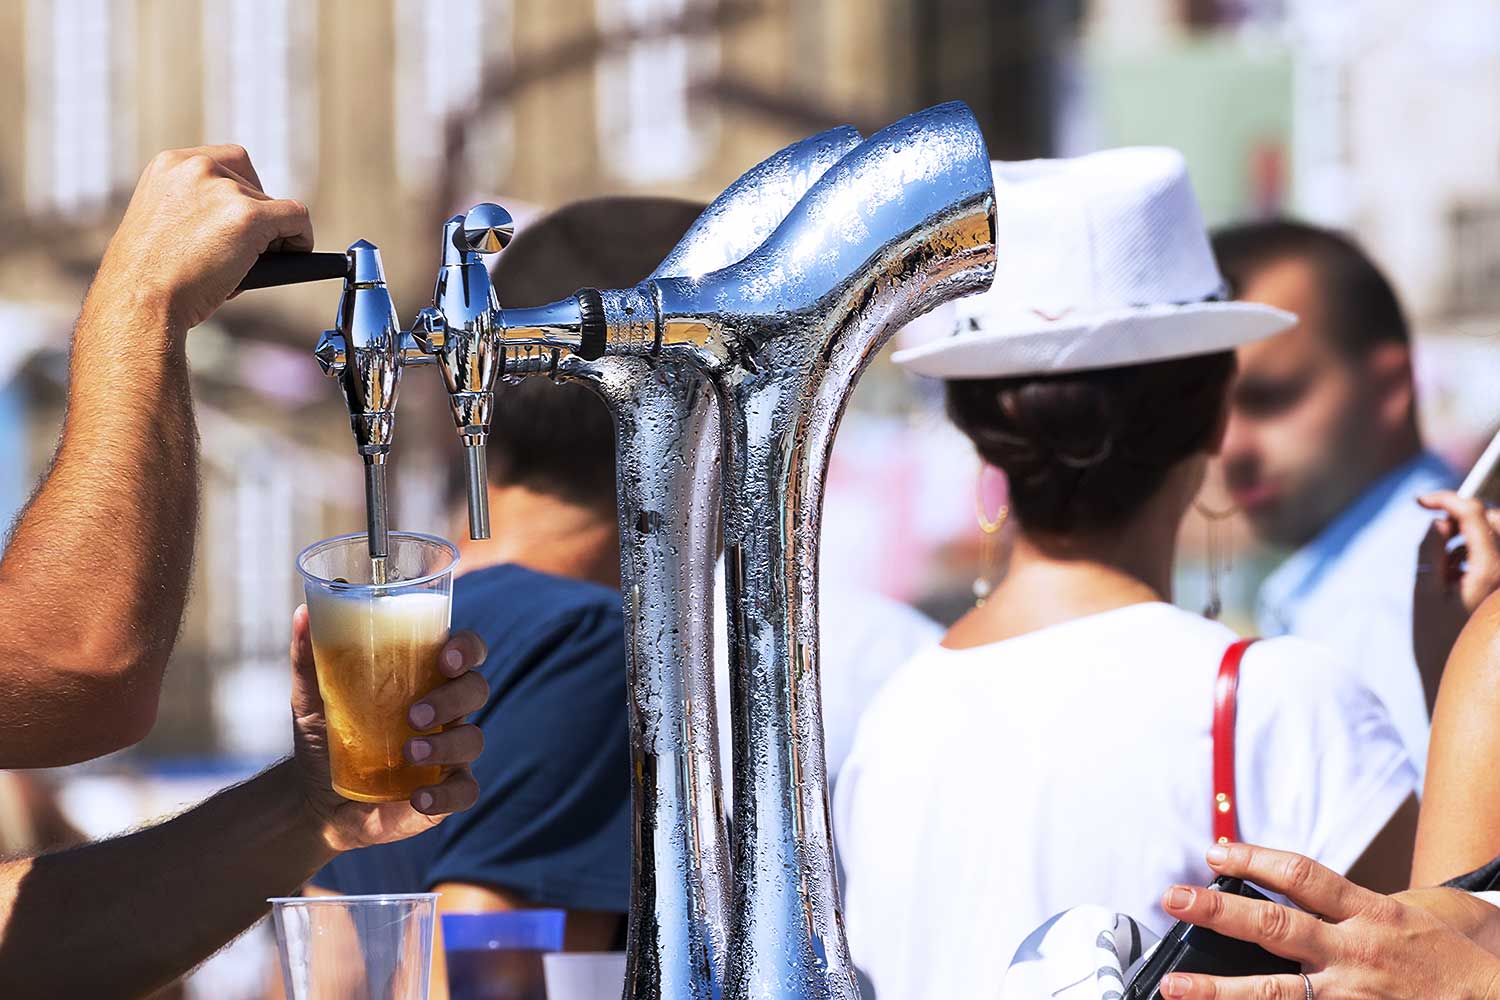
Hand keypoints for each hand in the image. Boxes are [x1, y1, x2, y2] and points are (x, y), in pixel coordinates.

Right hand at [90, 145, 312, 335]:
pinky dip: (302, 237)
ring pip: (274, 206)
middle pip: (253, 182)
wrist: (140, 301)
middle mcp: (197, 167)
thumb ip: (198, 208)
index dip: (241, 191)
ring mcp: (225, 190)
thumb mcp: (166, 224)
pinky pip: (297, 218)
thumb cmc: (150, 278)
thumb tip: (254, 220)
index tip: (243, 216)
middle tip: (253, 248)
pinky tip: (295, 255)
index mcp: (171, 165)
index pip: (226, 162)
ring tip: (251, 264)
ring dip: (273, 234)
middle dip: (258, 213)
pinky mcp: (249, 216)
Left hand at [286, 605, 487, 853]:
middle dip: (454, 697)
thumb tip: (304, 611)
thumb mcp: (311, 697)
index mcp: (424, 678)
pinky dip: (447, 794)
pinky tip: (419, 797)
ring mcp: (449, 752)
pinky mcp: (445, 793)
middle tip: (415, 714)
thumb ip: (310, 657)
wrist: (311, 800)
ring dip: (447, 744)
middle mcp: (446, 711)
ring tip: (407, 754)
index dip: (467, 649)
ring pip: (473, 739)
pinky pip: (466, 790)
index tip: (445, 657)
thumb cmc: (324, 737)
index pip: (465, 652)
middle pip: (475, 689)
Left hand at [1156, 843, 1499, 998]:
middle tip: (1171, 898)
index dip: (1256, 860)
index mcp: (1370, 914)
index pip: (1304, 876)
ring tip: (1175, 985)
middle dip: (1218, 912)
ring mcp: (1353, 997)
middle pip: (1275, 928)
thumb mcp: (1401, 918)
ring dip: (1219, 991)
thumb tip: (1283, 890)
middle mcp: (1356, 953)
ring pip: (1276, 994)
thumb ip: (1345, 908)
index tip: (1215, 852)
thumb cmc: (1443, 964)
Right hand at [1413, 492, 1499, 704]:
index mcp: (1491, 569)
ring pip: (1497, 535)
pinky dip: (1477, 554)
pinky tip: (1458, 578)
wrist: (1462, 678)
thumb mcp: (1425, 589)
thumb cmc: (1439, 638)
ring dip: (1470, 536)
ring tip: (1444, 564)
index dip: (1446, 499)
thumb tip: (1439, 521)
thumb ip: (1431, 548)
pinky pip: (1497, 556)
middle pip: (1494, 519)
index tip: (1420, 501)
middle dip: (1463, 515)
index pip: (1473, 512)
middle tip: (1435, 529)